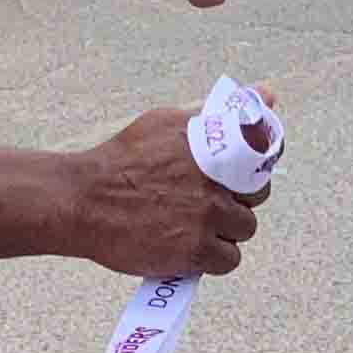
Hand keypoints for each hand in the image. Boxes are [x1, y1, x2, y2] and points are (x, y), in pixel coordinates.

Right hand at [68, 97, 278, 276]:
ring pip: (243, 229)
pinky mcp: (195, 251)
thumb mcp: (167, 123)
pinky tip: (193, 247)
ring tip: (198, 225)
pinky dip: (214, 256)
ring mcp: (206, 218)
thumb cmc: (122, 160)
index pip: (262, 154)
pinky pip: (228, 259)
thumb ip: (217, 114)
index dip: (255, 168)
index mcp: (212, 147)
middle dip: (238, 199)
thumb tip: (267, 92)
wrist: (84, 200)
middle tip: (211, 201)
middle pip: (256, 196)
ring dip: (226, 229)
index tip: (243, 174)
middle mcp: (215, 182)